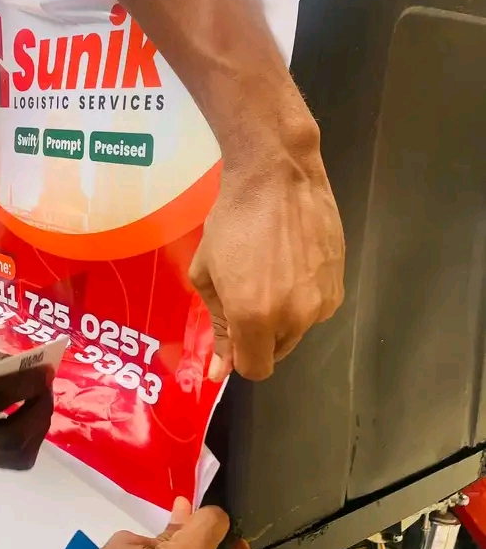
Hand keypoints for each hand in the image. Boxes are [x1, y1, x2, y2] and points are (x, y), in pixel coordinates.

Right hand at [0, 328, 53, 468]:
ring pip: (14, 455)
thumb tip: (34, 371)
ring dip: (38, 426)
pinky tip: (26, 414)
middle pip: (8, 438)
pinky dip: (29, 437)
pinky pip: (9, 460)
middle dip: (39, 411)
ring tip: (39, 399)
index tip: (45, 369)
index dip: (26, 384)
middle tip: (46, 387)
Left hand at [190, 108, 344, 381]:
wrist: (277, 176)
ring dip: (281, 316)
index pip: (254, 367)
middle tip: (246, 293)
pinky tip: (291, 264)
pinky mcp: (340, 284)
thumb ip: (218, 326)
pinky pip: (316, 308)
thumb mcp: (208, 273)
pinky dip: (302, 298)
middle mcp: (294, 317)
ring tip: (270, 273)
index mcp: (255, 317)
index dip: (240, 356)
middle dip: (258, 334)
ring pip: (297, 330)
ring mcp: (322, 302)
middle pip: (276, 350)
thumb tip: (219, 372)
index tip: (233, 331)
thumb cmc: (231, 221)